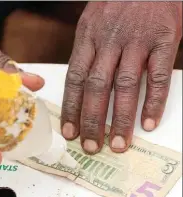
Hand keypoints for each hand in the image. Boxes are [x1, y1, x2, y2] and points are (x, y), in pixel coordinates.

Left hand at [61, 2, 181, 153]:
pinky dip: (154, 101)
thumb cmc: (118, 2)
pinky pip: (158, 76)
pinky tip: (148, 123)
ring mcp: (137, 41)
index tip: (69, 132)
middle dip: (92, 120)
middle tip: (91, 146)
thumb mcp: (92, 23)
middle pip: (96, 87)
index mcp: (88, 37)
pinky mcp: (164, 39)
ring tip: (118, 143)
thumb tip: (80, 85)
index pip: (74, 79)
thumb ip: (87, 53)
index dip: (71, 108)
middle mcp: (109, 41)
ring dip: (120, 118)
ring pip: (125, 86)